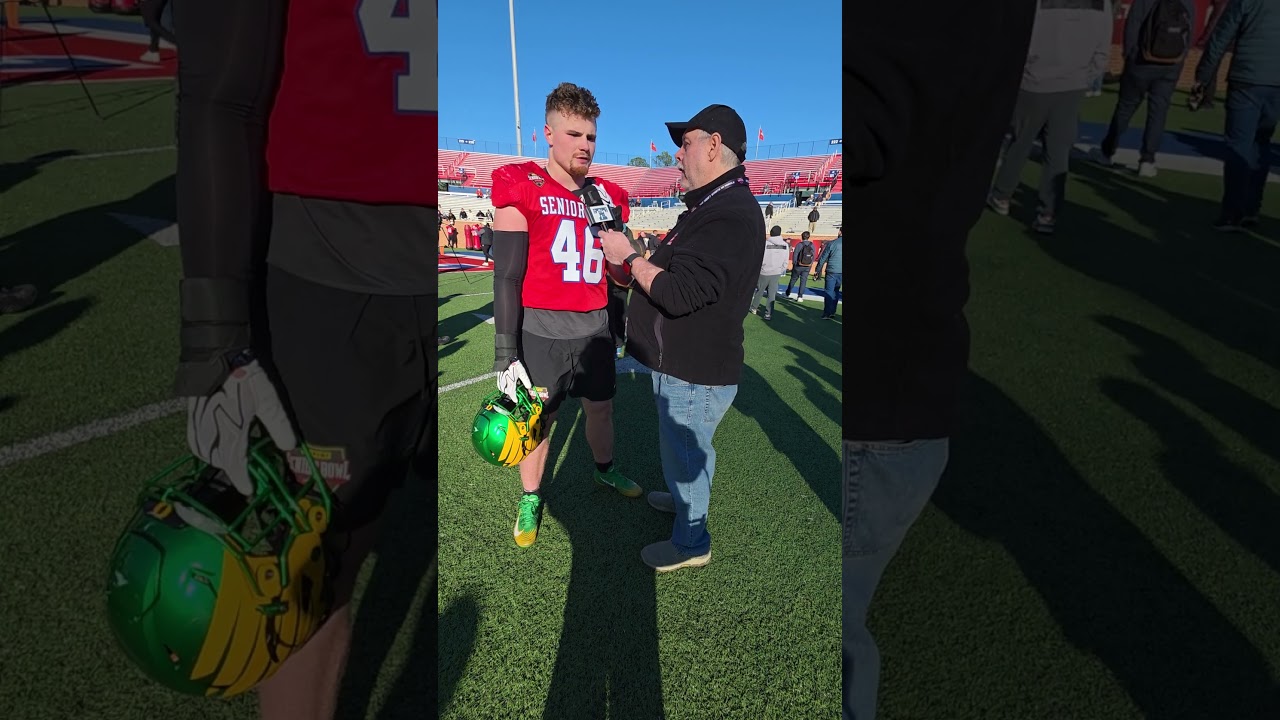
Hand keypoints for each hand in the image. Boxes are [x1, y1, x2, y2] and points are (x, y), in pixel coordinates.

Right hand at [186, 353, 296, 495]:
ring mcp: (198, 422)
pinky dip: (203, 447)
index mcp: (231, 430)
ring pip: (203, 452)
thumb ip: (278, 424)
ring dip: (216, 458)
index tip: (248, 489)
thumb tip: (289, 447)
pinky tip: (213, 442)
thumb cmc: (244, 376)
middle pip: (219, 460)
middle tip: (244, 467)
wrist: (216, 354)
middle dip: (230, 467)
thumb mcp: (268, 399)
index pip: (235, 464)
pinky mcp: (191, 414)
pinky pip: (194, 440)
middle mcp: (211, 430)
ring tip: (230, 455)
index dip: (242, 479)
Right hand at [496, 358, 533, 403]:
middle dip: (511, 394)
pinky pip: (499, 385)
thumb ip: (526, 381)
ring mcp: (500, 380)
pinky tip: (505, 385)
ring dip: (506, 391)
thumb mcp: (522, 372)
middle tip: (515, 394)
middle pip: (507, 392)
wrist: (506, 358)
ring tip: (511, 389)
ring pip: (502, 389)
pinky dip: (502, 387)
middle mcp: (504, 382)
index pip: (512, 393)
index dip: (514, 398)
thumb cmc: (515, 365)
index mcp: (511, 382)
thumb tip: (529, 387)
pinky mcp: (498, 377)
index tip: (516, 401)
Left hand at [599, 229, 633, 265]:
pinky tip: (615, 252)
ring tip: (616, 247)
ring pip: (605, 247)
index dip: (602, 233)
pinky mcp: (607, 256)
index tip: (604, 233)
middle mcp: (604, 244)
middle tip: (613, 241)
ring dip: (609, 247)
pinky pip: (607, 253)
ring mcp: (605, 251)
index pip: (600, 233)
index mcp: (606, 237)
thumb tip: (611, 232)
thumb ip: (613, 232)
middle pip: (603, 241)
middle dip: (607, 241)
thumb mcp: (620, 234)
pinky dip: (610, 253)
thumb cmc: (623, 245)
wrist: (626, 254)